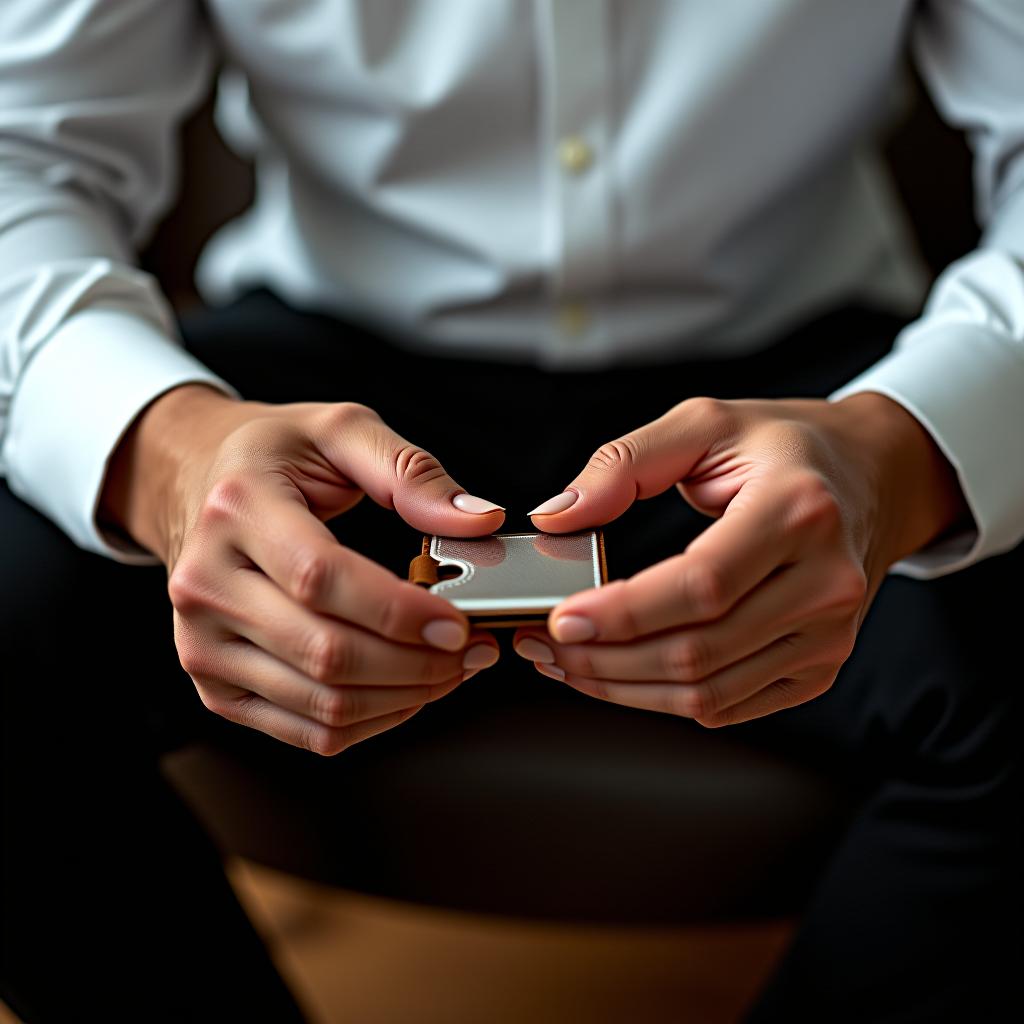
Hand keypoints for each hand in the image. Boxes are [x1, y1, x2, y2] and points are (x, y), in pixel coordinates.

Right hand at [100, 385, 504, 753]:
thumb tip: (478, 518)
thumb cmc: (271, 457)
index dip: (398, 612)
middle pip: (325, 653)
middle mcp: (206, 583)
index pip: (321, 579)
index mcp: (237, 510)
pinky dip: (373, 721)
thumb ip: (411, 472)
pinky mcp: (216, 686)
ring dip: (405, 697)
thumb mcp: (340, 432)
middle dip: (417, 663)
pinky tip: (406, 690)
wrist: (193, 484)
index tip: (458, 624)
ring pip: (322, 703)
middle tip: (471, 650)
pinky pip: (309, 731)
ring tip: (450, 669)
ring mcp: (202, 643)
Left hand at [514, 394, 967, 725]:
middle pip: (699, 650)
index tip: (562, 619)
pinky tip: (620, 676)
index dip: (624, 612)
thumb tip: (556, 517)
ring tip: (570, 664)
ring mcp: (829, 635)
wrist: (873, 478)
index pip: (701, 585)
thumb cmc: (786, 447)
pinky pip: (730, 705)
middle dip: (606, 660)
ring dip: (625, 688)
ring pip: (709, 692)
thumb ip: (623, 463)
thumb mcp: (704, 423)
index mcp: (798, 511)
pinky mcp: (819, 667)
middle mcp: (826, 581)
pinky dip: (664, 699)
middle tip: (545, 646)